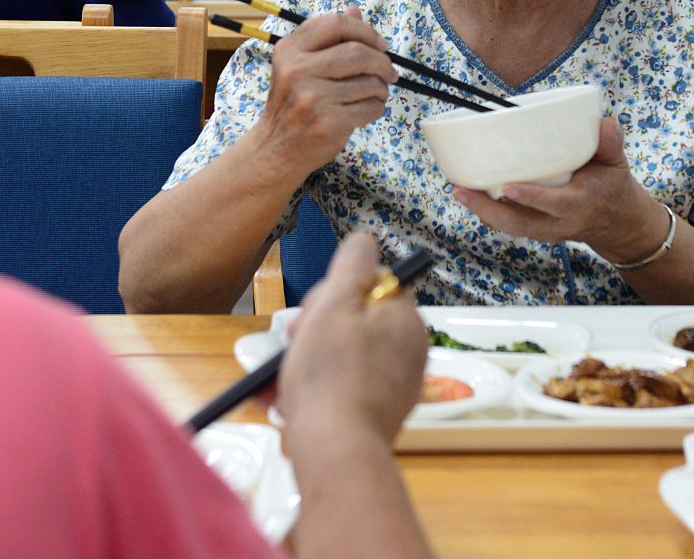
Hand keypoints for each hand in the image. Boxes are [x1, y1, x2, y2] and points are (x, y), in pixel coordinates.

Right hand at [249, 7, 396, 176]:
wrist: (276, 149)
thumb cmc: (293, 104)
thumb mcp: (299, 65)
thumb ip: (328, 38)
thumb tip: (356, 10)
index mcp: (290, 49)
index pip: (336, 23)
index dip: (365, 31)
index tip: (379, 45)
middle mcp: (298, 70)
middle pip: (358, 52)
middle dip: (382, 62)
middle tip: (389, 72)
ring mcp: (313, 97)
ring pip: (369, 82)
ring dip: (381, 88)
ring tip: (374, 94)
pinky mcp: (329, 122)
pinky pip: (371, 107)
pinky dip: (377, 108)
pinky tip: (366, 110)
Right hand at [278, 233, 427, 441]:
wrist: (335, 453)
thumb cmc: (331, 378)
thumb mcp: (334, 306)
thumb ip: (351, 268)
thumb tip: (365, 240)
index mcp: (405, 319)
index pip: (373, 283)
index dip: (335, 293)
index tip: (313, 311)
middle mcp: (410, 350)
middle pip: (357, 319)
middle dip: (318, 327)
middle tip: (294, 343)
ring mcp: (397, 384)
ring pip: (346, 353)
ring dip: (310, 358)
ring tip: (283, 376)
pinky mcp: (378, 412)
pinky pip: (344, 386)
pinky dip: (317, 387)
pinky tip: (287, 398)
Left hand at [450, 117, 673, 264]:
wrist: (616, 222)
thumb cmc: (612, 188)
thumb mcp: (616, 164)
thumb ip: (610, 144)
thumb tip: (605, 122)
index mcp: (577, 205)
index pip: (553, 204)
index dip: (531, 197)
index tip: (508, 186)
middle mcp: (557, 223)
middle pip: (518, 223)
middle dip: (488, 209)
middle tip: (462, 190)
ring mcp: (544, 229)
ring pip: (509, 225)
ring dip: (482, 210)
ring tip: (458, 190)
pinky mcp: (535, 228)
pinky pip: (509, 223)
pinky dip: (488, 211)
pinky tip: (469, 193)